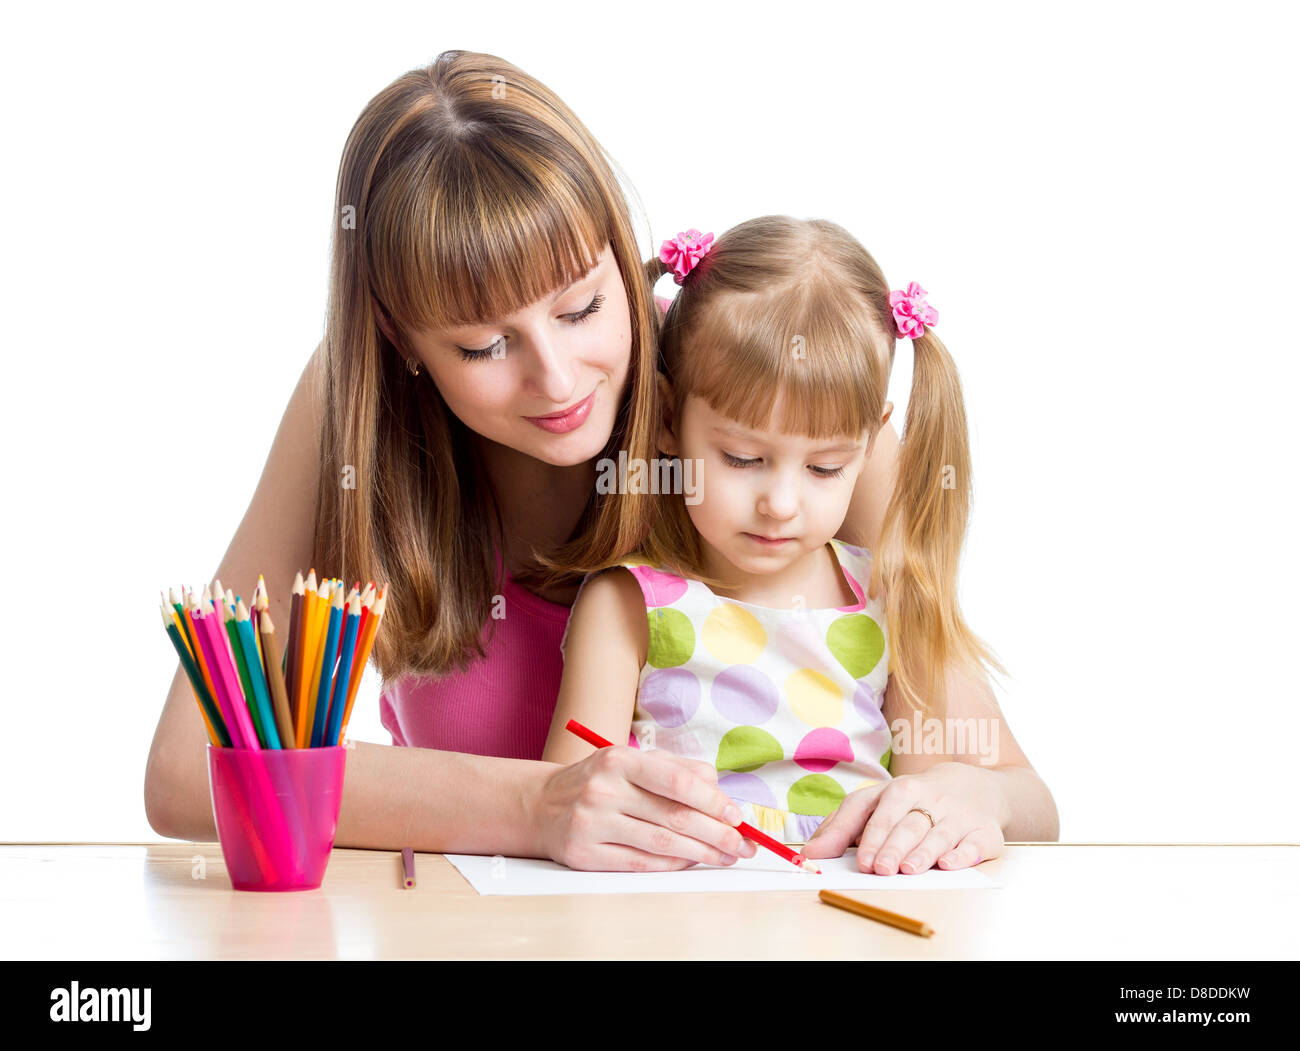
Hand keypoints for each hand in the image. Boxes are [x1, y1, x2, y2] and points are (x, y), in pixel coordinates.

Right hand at [532, 746, 759, 871]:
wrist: (542, 805)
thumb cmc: (601, 781)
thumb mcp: (633, 761)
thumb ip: (678, 769)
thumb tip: (721, 794)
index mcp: (619, 760)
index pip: (677, 782)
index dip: (713, 802)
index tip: (736, 816)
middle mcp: (603, 790)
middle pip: (674, 817)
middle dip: (717, 833)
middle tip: (741, 844)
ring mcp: (591, 823)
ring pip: (662, 844)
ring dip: (701, 853)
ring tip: (724, 856)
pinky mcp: (584, 854)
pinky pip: (640, 863)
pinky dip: (672, 864)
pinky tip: (691, 861)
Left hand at [799, 762, 1004, 873]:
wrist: (972, 786)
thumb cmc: (911, 801)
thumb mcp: (875, 804)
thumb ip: (841, 828)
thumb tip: (810, 854)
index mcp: (898, 790)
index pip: (880, 811)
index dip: (871, 836)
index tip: (862, 861)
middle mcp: (929, 799)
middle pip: (908, 824)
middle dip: (893, 847)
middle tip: (881, 870)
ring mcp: (958, 815)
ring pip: (938, 834)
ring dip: (923, 852)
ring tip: (908, 869)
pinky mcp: (984, 832)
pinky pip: (974, 843)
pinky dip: (962, 854)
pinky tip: (948, 864)